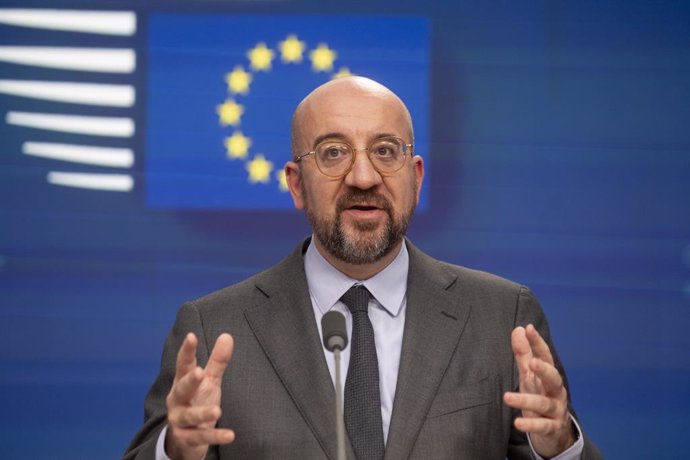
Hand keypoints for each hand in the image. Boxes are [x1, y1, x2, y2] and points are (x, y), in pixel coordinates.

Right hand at [165, 333, 234, 459]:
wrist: (185, 439)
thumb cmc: (197, 402)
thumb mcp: (209, 381)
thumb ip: (217, 361)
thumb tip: (227, 335)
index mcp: (182, 382)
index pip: (184, 365)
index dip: (187, 351)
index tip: (191, 336)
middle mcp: (178, 400)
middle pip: (182, 389)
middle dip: (189, 381)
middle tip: (199, 372)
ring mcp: (180, 420)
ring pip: (190, 416)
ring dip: (202, 413)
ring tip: (218, 411)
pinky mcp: (186, 438)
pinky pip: (201, 437)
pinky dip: (215, 437)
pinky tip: (230, 435)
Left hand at [503, 325, 574, 457]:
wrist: (556, 432)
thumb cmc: (540, 397)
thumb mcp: (530, 376)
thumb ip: (524, 355)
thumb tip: (519, 329)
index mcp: (549, 377)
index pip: (545, 357)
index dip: (538, 343)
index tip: (529, 329)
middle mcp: (555, 392)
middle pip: (554, 379)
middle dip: (545, 370)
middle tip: (533, 363)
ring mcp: (556, 411)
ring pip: (543, 404)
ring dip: (525, 400)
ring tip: (506, 397)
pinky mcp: (552, 428)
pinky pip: (542, 426)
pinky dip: (531, 425)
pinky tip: (517, 423)